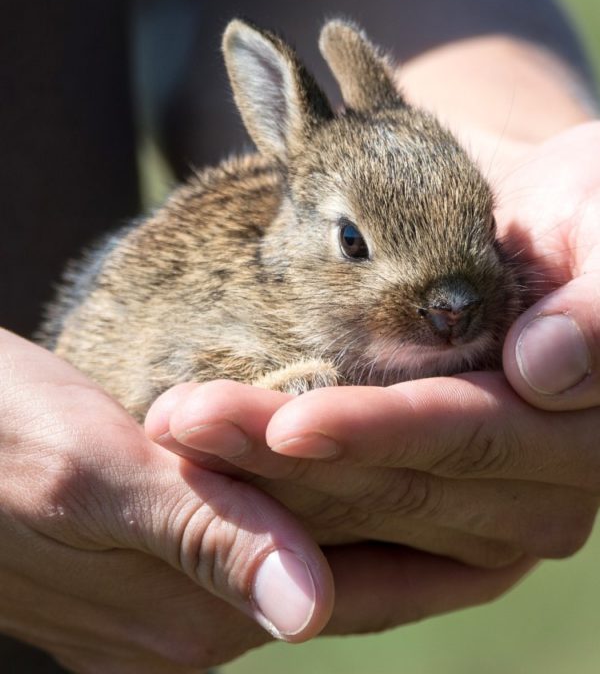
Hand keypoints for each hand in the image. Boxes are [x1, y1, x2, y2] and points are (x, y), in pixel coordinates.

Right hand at [1, 331, 529, 672]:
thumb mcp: (91, 476)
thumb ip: (202, 538)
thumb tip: (308, 611)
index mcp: (189, 608)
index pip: (357, 588)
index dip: (446, 561)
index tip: (528, 530)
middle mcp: (190, 620)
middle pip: (343, 581)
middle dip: (437, 548)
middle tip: (528, 512)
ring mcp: (166, 599)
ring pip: (310, 562)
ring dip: (383, 529)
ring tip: (459, 494)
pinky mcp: (146, 566)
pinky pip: (262, 545)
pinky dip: (322, 513)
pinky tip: (344, 484)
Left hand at [148, 123, 599, 573]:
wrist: (544, 228)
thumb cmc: (585, 212)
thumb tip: (543, 371)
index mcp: (584, 434)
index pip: (466, 439)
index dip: (380, 433)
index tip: (289, 425)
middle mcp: (540, 491)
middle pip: (398, 486)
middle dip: (287, 463)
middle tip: (183, 424)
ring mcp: (485, 504)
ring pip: (360, 505)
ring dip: (261, 475)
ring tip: (173, 431)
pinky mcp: (437, 495)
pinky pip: (349, 501)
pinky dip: (277, 480)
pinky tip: (208, 453)